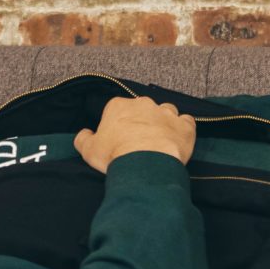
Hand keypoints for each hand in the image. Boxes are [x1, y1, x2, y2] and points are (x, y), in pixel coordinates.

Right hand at [74, 96, 196, 173]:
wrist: (144, 164)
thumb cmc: (114, 154)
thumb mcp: (88, 150)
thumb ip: (83, 139)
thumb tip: (84, 134)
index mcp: (118, 106)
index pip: (117, 109)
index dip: (117, 124)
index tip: (118, 138)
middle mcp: (143, 104)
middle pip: (142, 108)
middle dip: (141, 121)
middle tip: (138, 141)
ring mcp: (165, 113)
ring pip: (166, 111)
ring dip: (163, 121)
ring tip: (159, 140)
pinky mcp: (184, 126)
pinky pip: (186, 122)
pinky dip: (183, 128)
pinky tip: (178, 139)